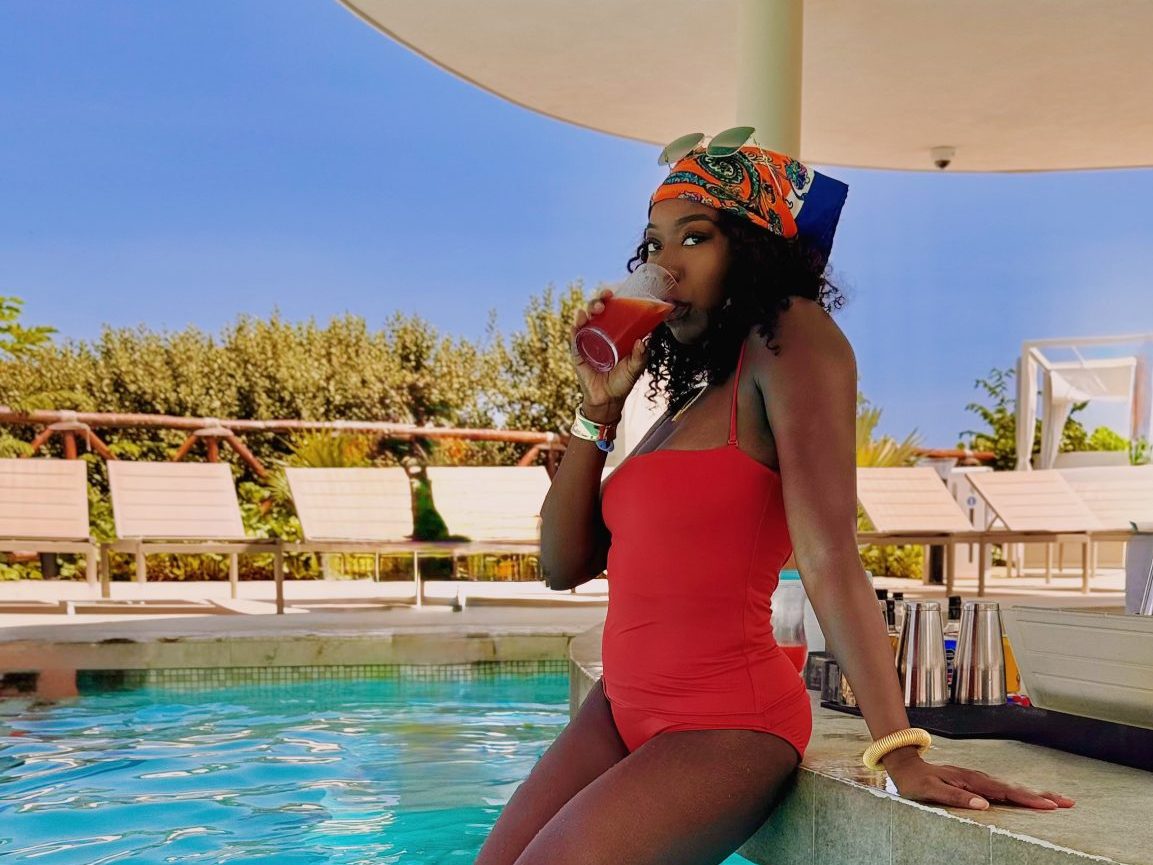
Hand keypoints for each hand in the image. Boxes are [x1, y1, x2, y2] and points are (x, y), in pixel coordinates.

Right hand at [571, 288, 650, 416]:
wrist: (607, 401)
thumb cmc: (622, 382)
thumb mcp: (635, 368)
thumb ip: (640, 356)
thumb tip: (644, 340)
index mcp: (613, 333)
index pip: (610, 311)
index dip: (609, 300)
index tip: (613, 293)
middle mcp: (598, 334)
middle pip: (594, 312)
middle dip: (597, 302)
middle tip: (603, 302)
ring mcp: (586, 342)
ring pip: (582, 321)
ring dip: (585, 312)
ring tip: (592, 311)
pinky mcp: (577, 353)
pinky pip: (574, 338)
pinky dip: (574, 329)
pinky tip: (577, 323)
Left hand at [882, 751, 1074, 810]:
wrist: (906, 766)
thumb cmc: (917, 782)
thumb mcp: (932, 791)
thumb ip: (957, 797)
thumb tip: (984, 805)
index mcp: (972, 781)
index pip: (1006, 793)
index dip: (1029, 800)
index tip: (1050, 806)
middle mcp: (979, 779)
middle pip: (1016, 789)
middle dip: (1042, 796)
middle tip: (1068, 802)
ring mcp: (979, 780)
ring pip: (1012, 789)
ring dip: (1035, 794)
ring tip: (1057, 801)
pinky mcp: (976, 783)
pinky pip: (1003, 790)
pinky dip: (1020, 794)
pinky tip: (1028, 799)